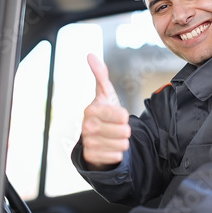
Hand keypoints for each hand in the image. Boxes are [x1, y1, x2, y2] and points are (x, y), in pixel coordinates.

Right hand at [81, 54, 130, 170]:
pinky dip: (117, 153)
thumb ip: (100, 75)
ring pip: (121, 145)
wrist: (97, 137)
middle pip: (124, 131)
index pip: (121, 115)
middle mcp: (87, 126)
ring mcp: (88, 142)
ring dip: (122, 142)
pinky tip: (110, 148)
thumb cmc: (104, 113)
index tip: (119, 115)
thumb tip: (90, 55)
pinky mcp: (91, 157)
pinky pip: (116, 156)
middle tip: (117, 128)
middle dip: (125, 130)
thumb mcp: (105, 94)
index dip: (124, 116)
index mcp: (91, 110)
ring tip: (114, 137)